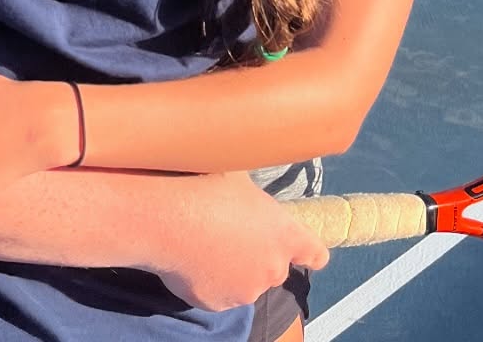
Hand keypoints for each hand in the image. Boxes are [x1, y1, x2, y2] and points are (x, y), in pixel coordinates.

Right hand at [150, 173, 329, 310]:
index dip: (309, 253)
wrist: (167, 217)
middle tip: (228, 235)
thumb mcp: (239, 177)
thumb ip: (253, 196)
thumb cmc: (204, 187)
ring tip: (202, 244)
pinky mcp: (218, 304)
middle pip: (274, 268)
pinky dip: (206, 282)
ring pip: (244, 283)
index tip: (302, 252)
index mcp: (284, 234)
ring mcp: (246, 289)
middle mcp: (273, 267)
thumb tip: (248, 191)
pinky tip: (188, 258)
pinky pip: (216, 293)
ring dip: (231, 270)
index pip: (315, 254)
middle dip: (257, 256)